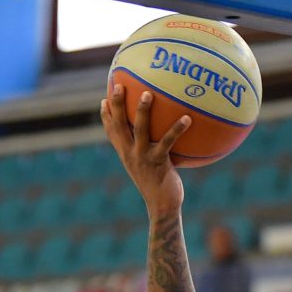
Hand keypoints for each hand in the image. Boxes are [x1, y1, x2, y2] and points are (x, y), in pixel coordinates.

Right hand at [101, 84, 189, 217]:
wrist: (162, 206)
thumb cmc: (159, 185)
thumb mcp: (150, 168)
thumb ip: (149, 151)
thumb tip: (161, 136)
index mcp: (126, 154)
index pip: (111, 133)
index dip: (106, 116)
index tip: (104, 100)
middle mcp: (130, 153)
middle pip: (120, 125)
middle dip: (117, 105)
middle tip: (118, 85)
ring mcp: (143, 157)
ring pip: (140, 129)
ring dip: (142, 111)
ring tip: (147, 93)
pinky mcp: (159, 162)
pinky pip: (168, 141)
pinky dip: (177, 129)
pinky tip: (187, 117)